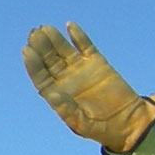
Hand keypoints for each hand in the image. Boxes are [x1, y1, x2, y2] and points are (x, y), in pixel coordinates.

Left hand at [23, 22, 154, 154]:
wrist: (128, 123)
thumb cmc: (101, 129)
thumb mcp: (83, 124)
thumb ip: (67, 110)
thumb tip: (52, 95)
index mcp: (57, 93)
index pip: (40, 76)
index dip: (32, 64)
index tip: (26, 50)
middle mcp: (65, 79)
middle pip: (48, 59)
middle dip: (41, 46)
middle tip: (34, 33)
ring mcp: (80, 69)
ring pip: (63, 50)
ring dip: (54, 39)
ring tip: (45, 28)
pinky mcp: (97, 62)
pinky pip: (85, 46)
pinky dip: (78, 36)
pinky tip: (70, 25)